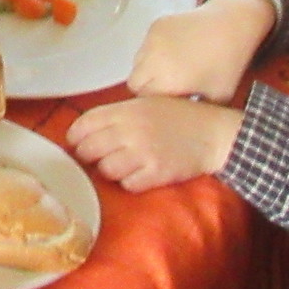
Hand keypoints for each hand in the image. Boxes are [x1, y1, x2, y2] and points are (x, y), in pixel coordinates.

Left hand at [68, 97, 243, 190]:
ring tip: (122, 164)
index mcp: (127, 110)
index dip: (75, 135)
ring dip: (109, 170)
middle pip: (90, 149)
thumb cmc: (179, 117)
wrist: (213, 135)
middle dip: (89, 155)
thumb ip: (118, 114)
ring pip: (106, 170)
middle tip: (96, 157)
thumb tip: (87, 130)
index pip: (85, 123)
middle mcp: (131, 131)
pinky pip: (127, 184)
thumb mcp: (147, 103)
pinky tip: (138, 173)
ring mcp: (143, 153)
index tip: (75, 142)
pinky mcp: (155, 174)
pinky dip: (129, 182)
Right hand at [127, 0, 277, 102]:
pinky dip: (154, 53)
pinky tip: (175, 53)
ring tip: (172, 69)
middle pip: (135, 82)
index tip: (169, 103)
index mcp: (168, 80)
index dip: (155, 104)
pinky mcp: (155, 26)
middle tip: (168, 88)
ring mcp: (152, 40)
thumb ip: (192, 112)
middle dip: (147, 87)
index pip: (144, 100)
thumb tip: (178, 119)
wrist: (232, 24)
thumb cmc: (227, 63)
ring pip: (137, 63)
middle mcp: (153, 59)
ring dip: (148, 69)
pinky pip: (145, 46)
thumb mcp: (215, 98)